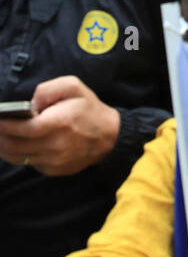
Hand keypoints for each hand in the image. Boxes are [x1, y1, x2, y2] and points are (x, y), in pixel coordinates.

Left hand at [0, 76, 119, 175]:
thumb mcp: (73, 86)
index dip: (4, 125)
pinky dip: (18, 155)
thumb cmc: (89, 109)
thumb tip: (30, 105)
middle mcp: (55, 145)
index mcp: (59, 123)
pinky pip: (29, 163)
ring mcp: (54, 161)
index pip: (23, 129)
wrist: (109, 136)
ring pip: (18, 157)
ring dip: (4, 148)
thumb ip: (48, 89)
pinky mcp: (54, 170)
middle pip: (16, 146)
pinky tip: (15, 145)